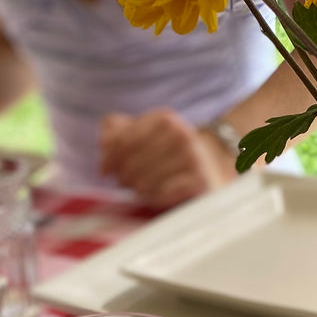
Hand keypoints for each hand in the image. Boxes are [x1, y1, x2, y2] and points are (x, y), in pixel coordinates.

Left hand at [99, 108, 236, 208]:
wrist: (213, 162)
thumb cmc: (167, 150)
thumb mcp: (142, 132)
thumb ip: (116, 132)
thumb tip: (103, 144)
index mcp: (164, 118)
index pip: (123, 142)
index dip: (109, 159)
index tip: (104, 171)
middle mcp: (180, 134)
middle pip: (131, 164)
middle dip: (123, 177)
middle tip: (125, 182)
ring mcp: (191, 158)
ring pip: (144, 182)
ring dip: (137, 189)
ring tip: (140, 188)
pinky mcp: (198, 181)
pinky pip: (161, 195)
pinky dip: (153, 198)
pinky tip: (154, 194)